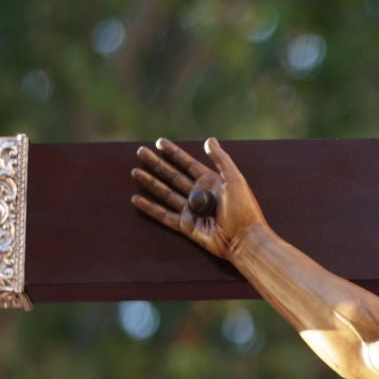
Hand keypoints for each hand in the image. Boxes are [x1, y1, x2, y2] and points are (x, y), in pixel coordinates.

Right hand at [130, 137, 264, 260]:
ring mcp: (191, 210)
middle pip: (173, 175)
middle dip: (156, 164)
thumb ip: (221, 159)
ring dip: (150, 182)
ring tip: (135, 172)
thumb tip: (209, 140)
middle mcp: (199, 194)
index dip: (173, 152)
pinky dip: (150, 208)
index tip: (158, 142)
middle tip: (140, 152)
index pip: (187, 163)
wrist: (243, 238)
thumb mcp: (234, 180)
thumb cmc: (243, 209)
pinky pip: (164, 215)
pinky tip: (136, 200)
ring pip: (166, 193)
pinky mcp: (186, 225)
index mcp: (211, 182)